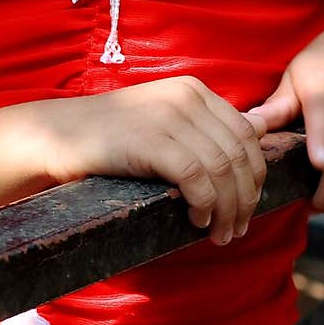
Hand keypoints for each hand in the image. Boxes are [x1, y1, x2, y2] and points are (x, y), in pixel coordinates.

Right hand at [48, 77, 266, 245]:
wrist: (62, 135)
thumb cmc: (114, 136)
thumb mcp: (166, 122)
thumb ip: (208, 127)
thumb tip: (261, 130)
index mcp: (195, 90)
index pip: (246, 133)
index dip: (255, 175)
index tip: (248, 207)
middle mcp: (187, 96)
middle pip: (238, 154)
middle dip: (245, 198)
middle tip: (237, 230)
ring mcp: (169, 116)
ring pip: (221, 170)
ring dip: (226, 210)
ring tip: (218, 234)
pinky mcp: (151, 140)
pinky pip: (196, 178)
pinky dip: (204, 205)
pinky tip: (196, 219)